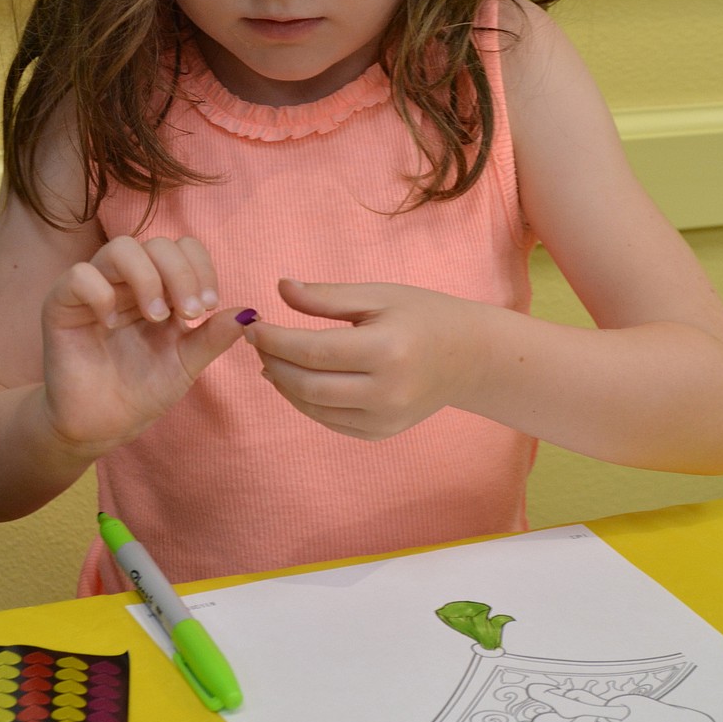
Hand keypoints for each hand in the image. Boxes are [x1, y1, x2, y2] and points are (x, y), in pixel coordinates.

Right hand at [41, 235, 250, 455]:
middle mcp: (127, 279)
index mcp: (160, 286)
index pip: (184, 248)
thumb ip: (214, 336)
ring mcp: (94, 288)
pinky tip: (111, 324)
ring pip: (121, 248)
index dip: (201, 269)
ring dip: (148, 279)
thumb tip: (250, 312)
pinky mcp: (61, 304)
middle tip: (190, 314)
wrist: (103, 425)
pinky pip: (79, 275)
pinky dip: (101, 293)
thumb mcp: (187, 363)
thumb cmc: (143, 389)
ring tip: (157, 317)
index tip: (209, 307)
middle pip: (158, 244)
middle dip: (182, 275)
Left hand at [244, 278, 486, 439]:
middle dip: (273, 363)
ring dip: (283, 384)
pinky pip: (329, 421)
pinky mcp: (381, 433)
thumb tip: (279, 288)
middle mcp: (386, 391)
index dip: (275, 340)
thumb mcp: (378, 295)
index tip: (253, 324)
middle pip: (307, 385)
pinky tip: (294, 380)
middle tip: (257, 342)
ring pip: (313, 408)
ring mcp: (384, 418)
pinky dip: (305, 402)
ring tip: (270, 359)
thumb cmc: (423, 315)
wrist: (470, 356)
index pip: (313, 350)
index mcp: (387, 350)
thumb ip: (326, 296)